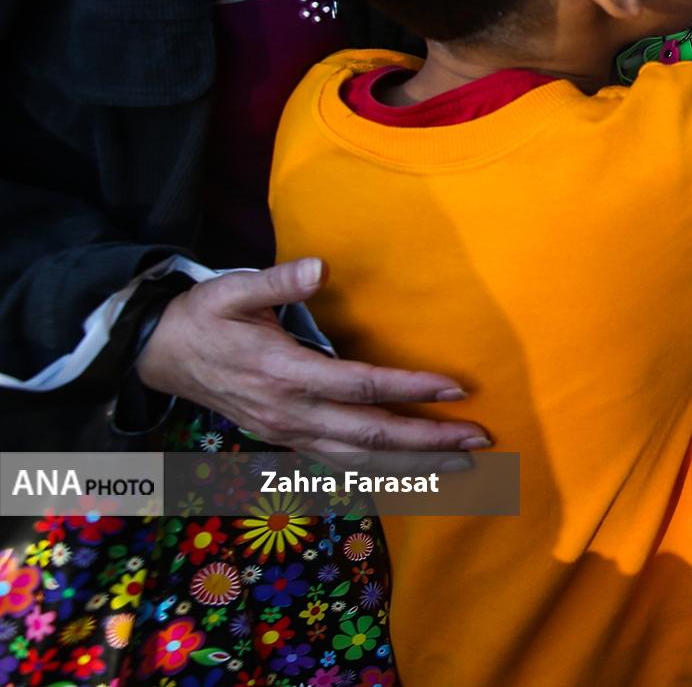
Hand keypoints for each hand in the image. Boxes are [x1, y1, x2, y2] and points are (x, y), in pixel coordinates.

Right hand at [135, 259, 489, 457]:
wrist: (160, 355)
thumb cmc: (205, 317)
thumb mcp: (233, 289)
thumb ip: (278, 280)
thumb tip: (320, 267)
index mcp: (283, 373)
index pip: (361, 387)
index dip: (410, 389)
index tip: (457, 388)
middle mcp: (291, 414)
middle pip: (371, 435)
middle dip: (429, 440)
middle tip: (482, 438)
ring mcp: (289, 433)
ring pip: (361, 460)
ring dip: (416, 463)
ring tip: (465, 461)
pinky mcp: (288, 440)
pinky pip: (341, 465)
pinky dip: (384, 473)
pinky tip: (417, 473)